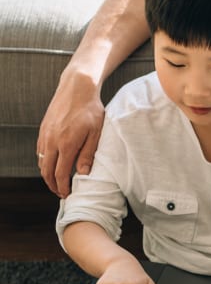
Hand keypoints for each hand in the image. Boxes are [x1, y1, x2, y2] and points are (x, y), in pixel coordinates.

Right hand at [37, 70, 104, 197]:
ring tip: (57, 182)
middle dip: (53, 185)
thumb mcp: (96, 133)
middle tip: (61, 193)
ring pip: (41, 162)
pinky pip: (40, 152)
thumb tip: (83, 174)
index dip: (63, 187)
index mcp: (66, 144)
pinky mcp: (43, 130)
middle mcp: (52, 141)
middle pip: (47, 171)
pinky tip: (53, 165)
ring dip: (47, 175)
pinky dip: (44, 163)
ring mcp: (45, 135)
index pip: (60, 174)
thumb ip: (88, 154)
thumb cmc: (91, 110)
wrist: (76, 88)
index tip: (68, 195)